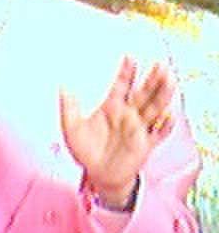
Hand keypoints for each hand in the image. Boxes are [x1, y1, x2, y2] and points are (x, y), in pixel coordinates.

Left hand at [60, 56, 174, 208]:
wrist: (98, 176)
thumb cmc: (85, 150)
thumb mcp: (71, 128)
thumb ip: (69, 107)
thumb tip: (63, 86)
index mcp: (111, 106)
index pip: (122, 84)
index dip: (126, 71)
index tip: (130, 57)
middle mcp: (128, 114)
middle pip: (143, 93)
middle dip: (152, 79)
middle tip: (160, 64)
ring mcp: (138, 128)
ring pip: (154, 108)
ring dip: (163, 95)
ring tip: (170, 80)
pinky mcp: (145, 145)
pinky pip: (158, 134)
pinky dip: (164, 126)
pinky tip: (169, 116)